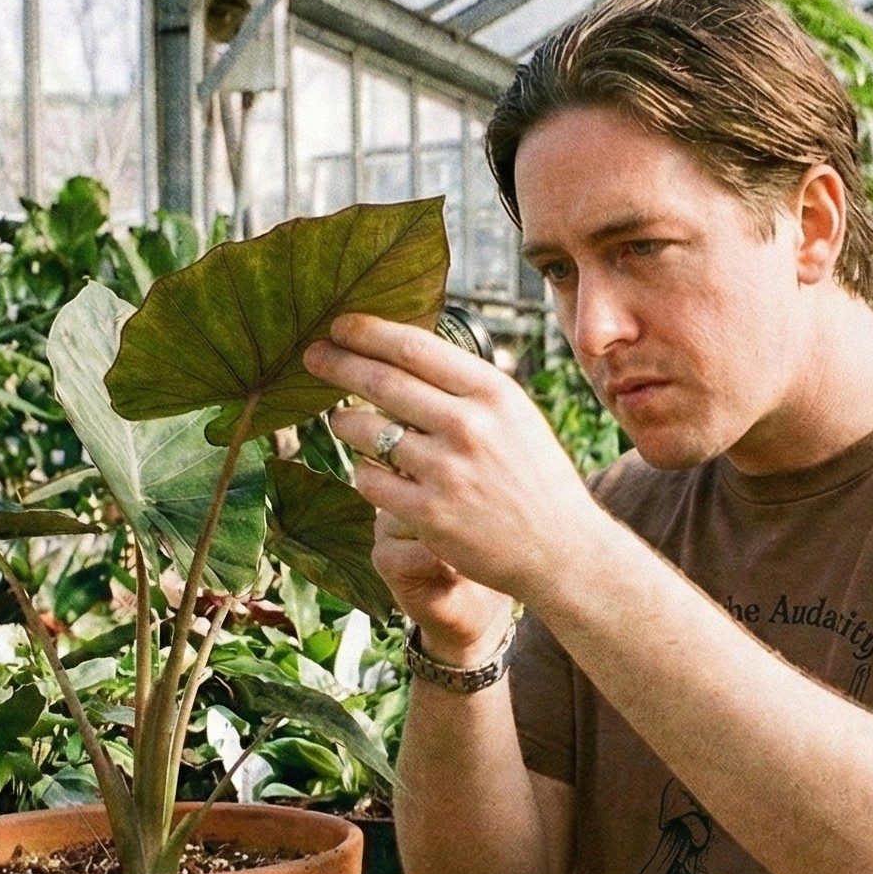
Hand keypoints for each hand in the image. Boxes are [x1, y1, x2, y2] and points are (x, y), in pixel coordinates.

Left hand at [306, 316, 610, 654]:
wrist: (561, 549)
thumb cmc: (534, 476)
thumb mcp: (514, 415)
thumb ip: (465, 385)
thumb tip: (402, 349)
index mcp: (493, 392)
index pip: (413, 347)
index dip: (366, 331)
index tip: (339, 324)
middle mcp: (468, 425)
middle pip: (381, 381)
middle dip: (337, 363)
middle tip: (311, 355)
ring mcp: (446, 471)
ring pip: (366, 431)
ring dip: (345, 421)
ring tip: (343, 420)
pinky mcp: (427, 515)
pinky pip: (369, 480)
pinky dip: (363, 472)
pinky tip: (372, 472)